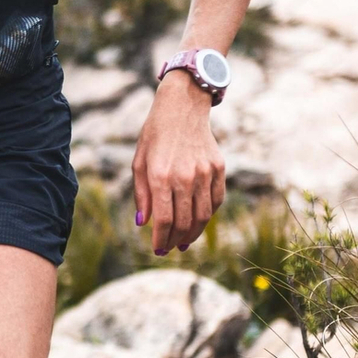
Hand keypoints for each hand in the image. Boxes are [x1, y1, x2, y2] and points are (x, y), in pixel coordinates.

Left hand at [132, 73, 225, 253]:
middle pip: (184, 222)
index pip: (163, 220)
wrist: (182, 107)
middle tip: (169, 248)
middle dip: (175, 240)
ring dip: (193, 234)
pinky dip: (207, 215)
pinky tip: (198, 221)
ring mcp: (205, 173)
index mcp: (161, 175)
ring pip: (203, 216)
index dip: (160, 239)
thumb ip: (141, 194)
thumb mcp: (139, 162)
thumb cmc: (155, 136)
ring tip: (184, 241)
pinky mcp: (218, 168)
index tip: (157, 249)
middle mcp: (185, 176)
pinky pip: (216, 201)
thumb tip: (143, 223)